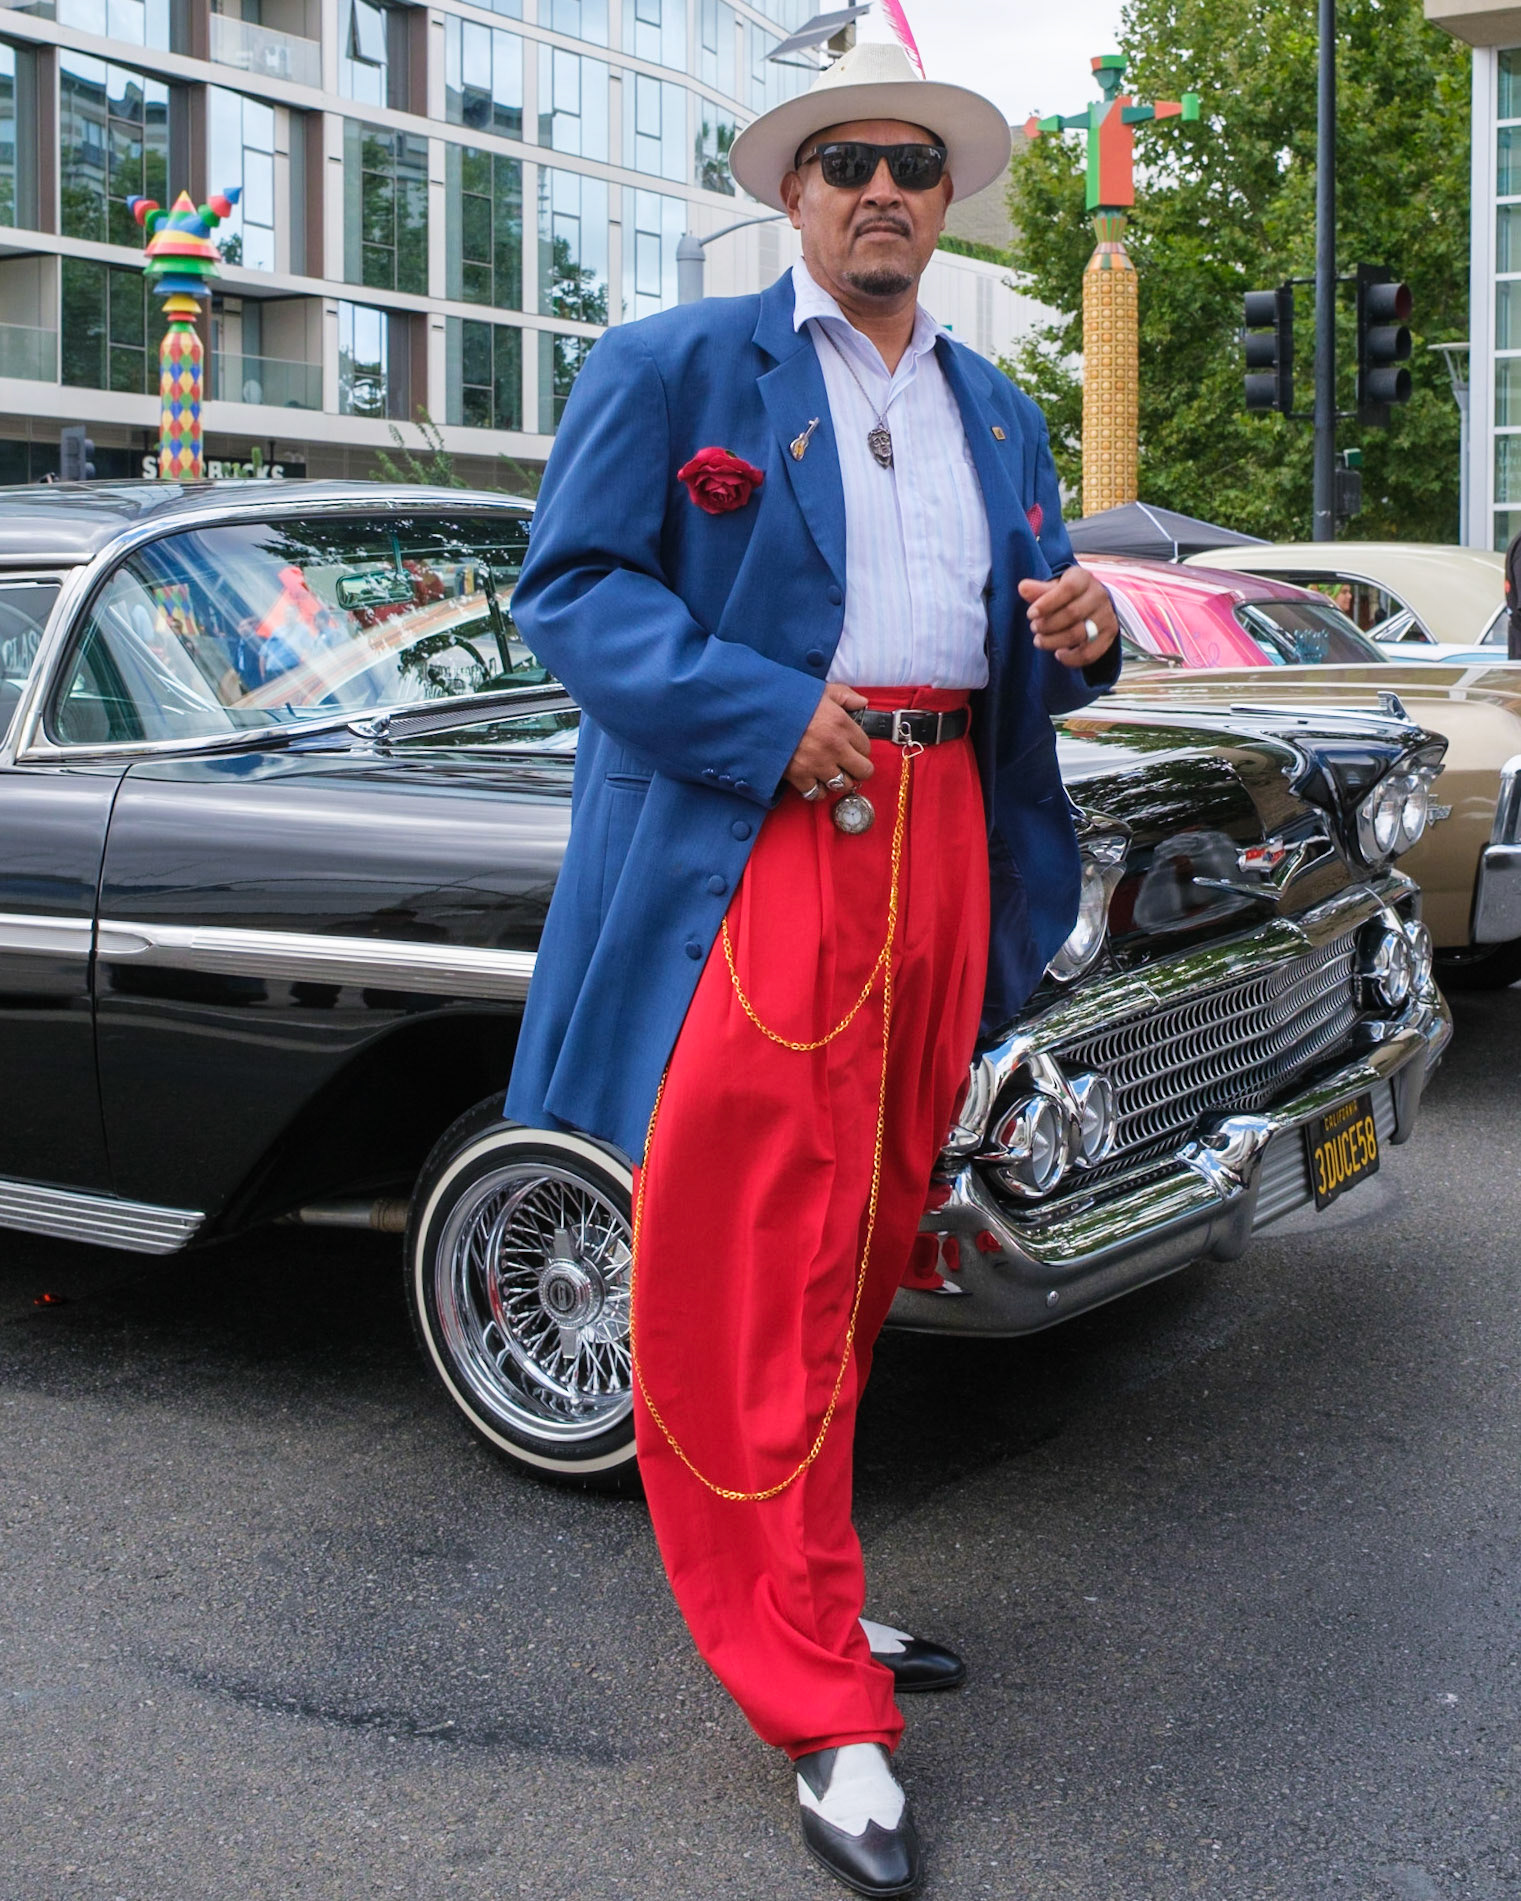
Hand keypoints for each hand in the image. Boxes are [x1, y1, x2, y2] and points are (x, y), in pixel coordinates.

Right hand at [784, 682, 874, 798]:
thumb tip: (862, 702)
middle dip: (858, 769)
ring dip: (839, 780)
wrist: (758, 713)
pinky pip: (817, 794)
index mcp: (841, 724)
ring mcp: (817, 764)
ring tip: (832, 773)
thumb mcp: (820, 690)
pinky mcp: (799, 776)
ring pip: (844, 785)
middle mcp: (834, 747)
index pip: (867, 747)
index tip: (852, 746)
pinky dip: (818, 790)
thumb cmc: (789, 700)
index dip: (860, 748)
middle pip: (863, 771)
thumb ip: (845, 695)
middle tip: (850, 765)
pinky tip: (815, 781)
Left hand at [1019, 565, 1118, 668]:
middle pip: (1072, 613)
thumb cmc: (1067, 595)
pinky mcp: (1109, 635)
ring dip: (1054, 641)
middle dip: (1048, 624)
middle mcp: (1099, 595)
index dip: (1047, 603)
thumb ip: (1039, 590)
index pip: (1068, 588)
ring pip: (1079, 634)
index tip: (1030, 614)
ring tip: (1039, 641)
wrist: (1093, 604)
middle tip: (1034, 628)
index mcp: (1083, 578)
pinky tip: (1058, 654)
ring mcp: (1106, 615)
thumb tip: (1022, 588)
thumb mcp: (1053, 588)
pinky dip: (1071, 658)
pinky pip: (1090, 652)